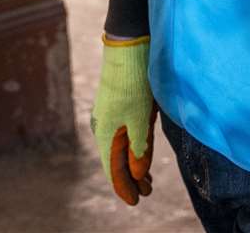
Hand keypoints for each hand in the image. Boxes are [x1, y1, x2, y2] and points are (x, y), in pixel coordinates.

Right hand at [90, 35, 155, 204]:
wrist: (128, 48)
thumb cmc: (134, 84)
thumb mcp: (140, 120)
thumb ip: (139, 149)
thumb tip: (136, 173)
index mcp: (105, 134)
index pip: (113, 169)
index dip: (125, 187)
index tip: (136, 201)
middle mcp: (103, 128)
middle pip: (116, 160)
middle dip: (131, 178)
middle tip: (146, 192)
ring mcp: (109, 117)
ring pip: (120, 148)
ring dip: (133, 164)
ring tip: (146, 179)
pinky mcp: (117, 107)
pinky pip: (124, 135)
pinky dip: (133, 148)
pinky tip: (142, 152)